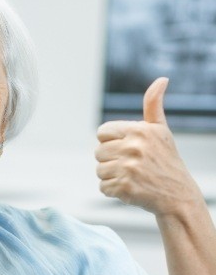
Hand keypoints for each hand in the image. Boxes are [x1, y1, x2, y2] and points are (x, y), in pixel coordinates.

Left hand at [95, 77, 202, 216]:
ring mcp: (128, 168)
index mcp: (139, 130)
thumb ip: (153, 106)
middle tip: (131, 165)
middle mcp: (133, 147)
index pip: (102, 132)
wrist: (177, 194)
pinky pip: (103, 187)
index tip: (125, 148)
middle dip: (111, 160)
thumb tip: (161, 80)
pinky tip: (129, 188)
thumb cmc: (166, 161)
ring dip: (111, 176)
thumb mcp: (161, 131)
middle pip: (98, 152)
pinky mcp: (124, 187)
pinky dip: (113, 190)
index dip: (110, 141)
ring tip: (131, 176)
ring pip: (99, 170)